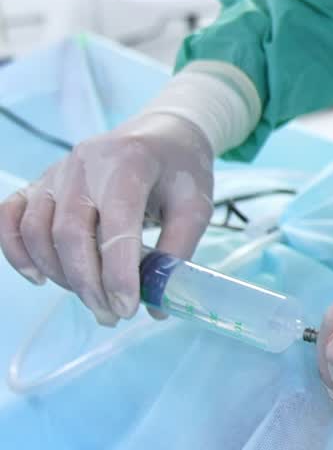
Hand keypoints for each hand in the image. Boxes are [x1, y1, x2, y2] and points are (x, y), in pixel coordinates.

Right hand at [0, 113, 213, 325]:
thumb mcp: (196, 206)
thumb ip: (178, 252)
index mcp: (130, 164)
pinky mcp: (40, 182)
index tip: (128, 308)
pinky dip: (17, 250)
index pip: (115, 226)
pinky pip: (11, 217)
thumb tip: (157, 306)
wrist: (161, 134)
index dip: (118, 274)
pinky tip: (39, 278)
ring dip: (60, 275)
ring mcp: (57, 172)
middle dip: (89, 284)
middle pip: (70, 234)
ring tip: (93, 300)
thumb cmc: (180, 170)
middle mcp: (85, 165)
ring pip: (38, 231)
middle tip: (112, 316)